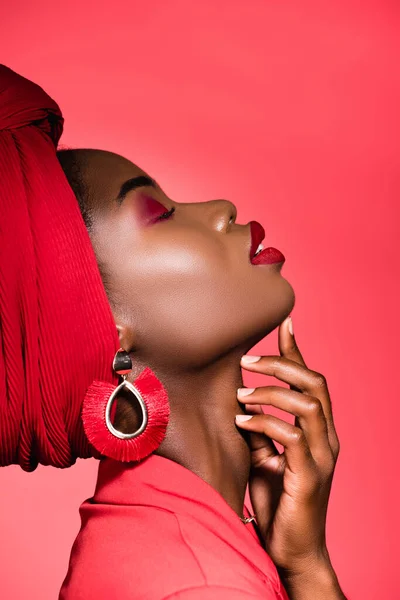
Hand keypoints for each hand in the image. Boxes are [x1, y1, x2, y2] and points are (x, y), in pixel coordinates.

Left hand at [235, 316, 339, 578]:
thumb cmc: (278, 501)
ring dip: (271, 392)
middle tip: (247, 360)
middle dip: (282, 364)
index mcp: (318, 431)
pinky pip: (291, 436)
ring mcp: (322, 456)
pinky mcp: (310, 475)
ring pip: (308, 404)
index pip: (311, 381)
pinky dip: (264, 423)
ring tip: (240, 394)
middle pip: (315, 383)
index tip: (284, 323)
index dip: (297, 350)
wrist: (291, 549)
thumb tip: (239, 400)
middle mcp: (326, 438)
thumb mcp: (262, 456)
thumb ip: (259, 429)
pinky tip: (241, 422)